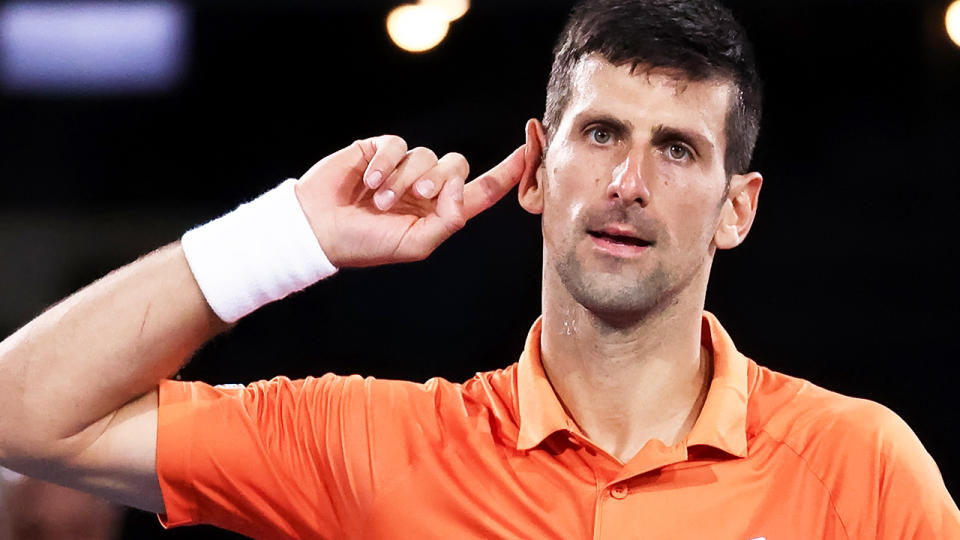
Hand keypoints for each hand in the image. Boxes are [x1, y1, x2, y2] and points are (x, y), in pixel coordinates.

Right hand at [295, 135, 525, 267]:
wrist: (319, 228)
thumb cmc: (365, 244)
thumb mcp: (415, 244)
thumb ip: (449, 221)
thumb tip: (460, 191)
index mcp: (441, 213)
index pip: (483, 190)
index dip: (508, 171)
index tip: (530, 147)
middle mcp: (426, 187)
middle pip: (457, 166)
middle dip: (438, 180)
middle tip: (414, 197)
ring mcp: (404, 167)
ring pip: (426, 154)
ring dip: (403, 179)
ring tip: (378, 199)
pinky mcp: (381, 151)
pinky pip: (397, 144)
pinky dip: (385, 163)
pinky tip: (368, 180)